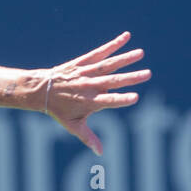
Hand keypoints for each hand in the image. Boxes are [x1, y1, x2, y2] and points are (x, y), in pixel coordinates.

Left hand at [36, 32, 150, 156]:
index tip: (135, 97)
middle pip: (113, 81)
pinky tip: (126, 36)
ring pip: (108, 64)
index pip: (108, 101)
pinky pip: (100, 52)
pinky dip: (113, 44)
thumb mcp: (73, 126)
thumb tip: (100, 153)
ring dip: (125, 58)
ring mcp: (86, 72)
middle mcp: (89, 86)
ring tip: (141, 53)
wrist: (42, 90)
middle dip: (131, 77)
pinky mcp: (83, 62)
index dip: (121, 99)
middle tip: (147, 73)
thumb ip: (88, 137)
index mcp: (89, 102)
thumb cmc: (60, 110)